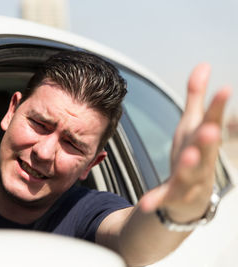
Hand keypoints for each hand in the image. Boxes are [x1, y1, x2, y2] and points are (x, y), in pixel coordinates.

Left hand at [139, 63, 230, 222]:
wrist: (191, 198)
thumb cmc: (193, 153)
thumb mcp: (191, 124)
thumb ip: (196, 97)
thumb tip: (203, 64)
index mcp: (203, 140)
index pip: (212, 121)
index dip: (217, 107)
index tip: (225, 89)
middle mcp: (201, 160)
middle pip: (206, 149)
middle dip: (208, 139)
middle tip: (210, 128)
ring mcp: (189, 180)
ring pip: (190, 173)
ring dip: (189, 165)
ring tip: (187, 155)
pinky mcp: (173, 197)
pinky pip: (164, 198)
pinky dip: (156, 200)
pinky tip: (145, 203)